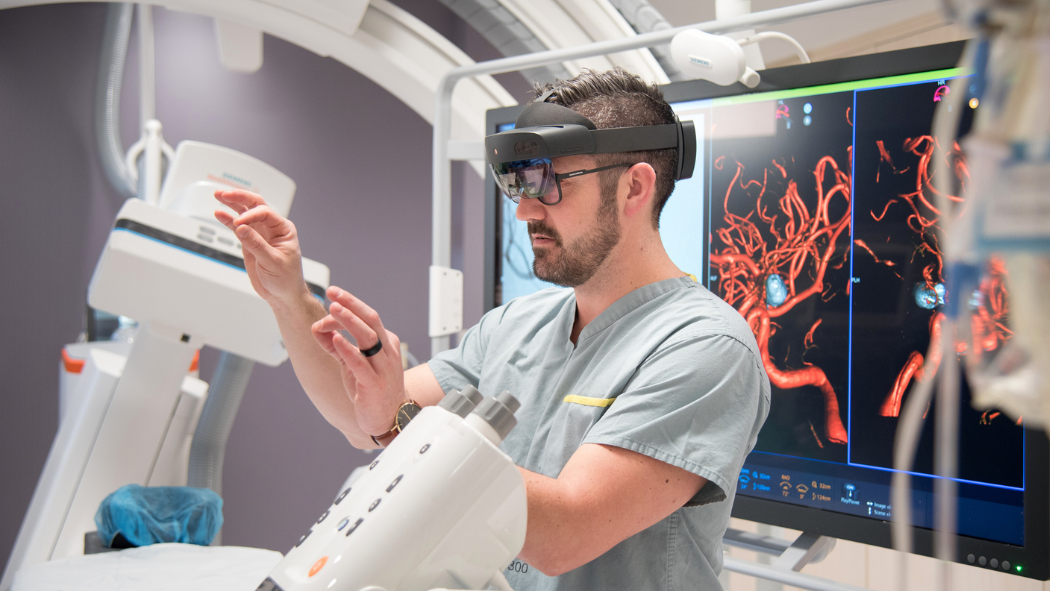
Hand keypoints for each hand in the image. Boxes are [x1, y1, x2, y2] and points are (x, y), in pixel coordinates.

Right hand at [214, 189, 307, 306]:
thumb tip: (242, 228)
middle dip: (240, 198)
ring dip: (232, 204)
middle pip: (255, 206)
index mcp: (284, 229)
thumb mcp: (273, 262)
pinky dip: (228, 220)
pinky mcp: (249, 242)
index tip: (239, 224)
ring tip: (218, 194)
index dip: (250, 216)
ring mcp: (259, 234)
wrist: (283, 294)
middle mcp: (272, 228)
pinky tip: (219, 213)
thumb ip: (256, 245)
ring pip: (244, 214)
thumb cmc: (286, 279)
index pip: (265, 213)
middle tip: (225, 193)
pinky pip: (237, 228)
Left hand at [311, 286, 406, 436]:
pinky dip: (347, 349)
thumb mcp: (354, 364)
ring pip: (368, 338)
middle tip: (333, 292)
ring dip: (349, 321)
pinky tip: (336, 339)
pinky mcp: (374, 384)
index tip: (332, 295)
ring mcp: (383, 368)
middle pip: (371, 320)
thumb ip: (338, 346)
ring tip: (333, 309)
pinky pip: (360, 363)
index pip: (368, 317)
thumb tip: (318, 328)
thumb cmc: (373, 389)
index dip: (350, 304)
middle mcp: (388, 352)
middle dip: (351, 304)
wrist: (389, 418)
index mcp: (386, 343)